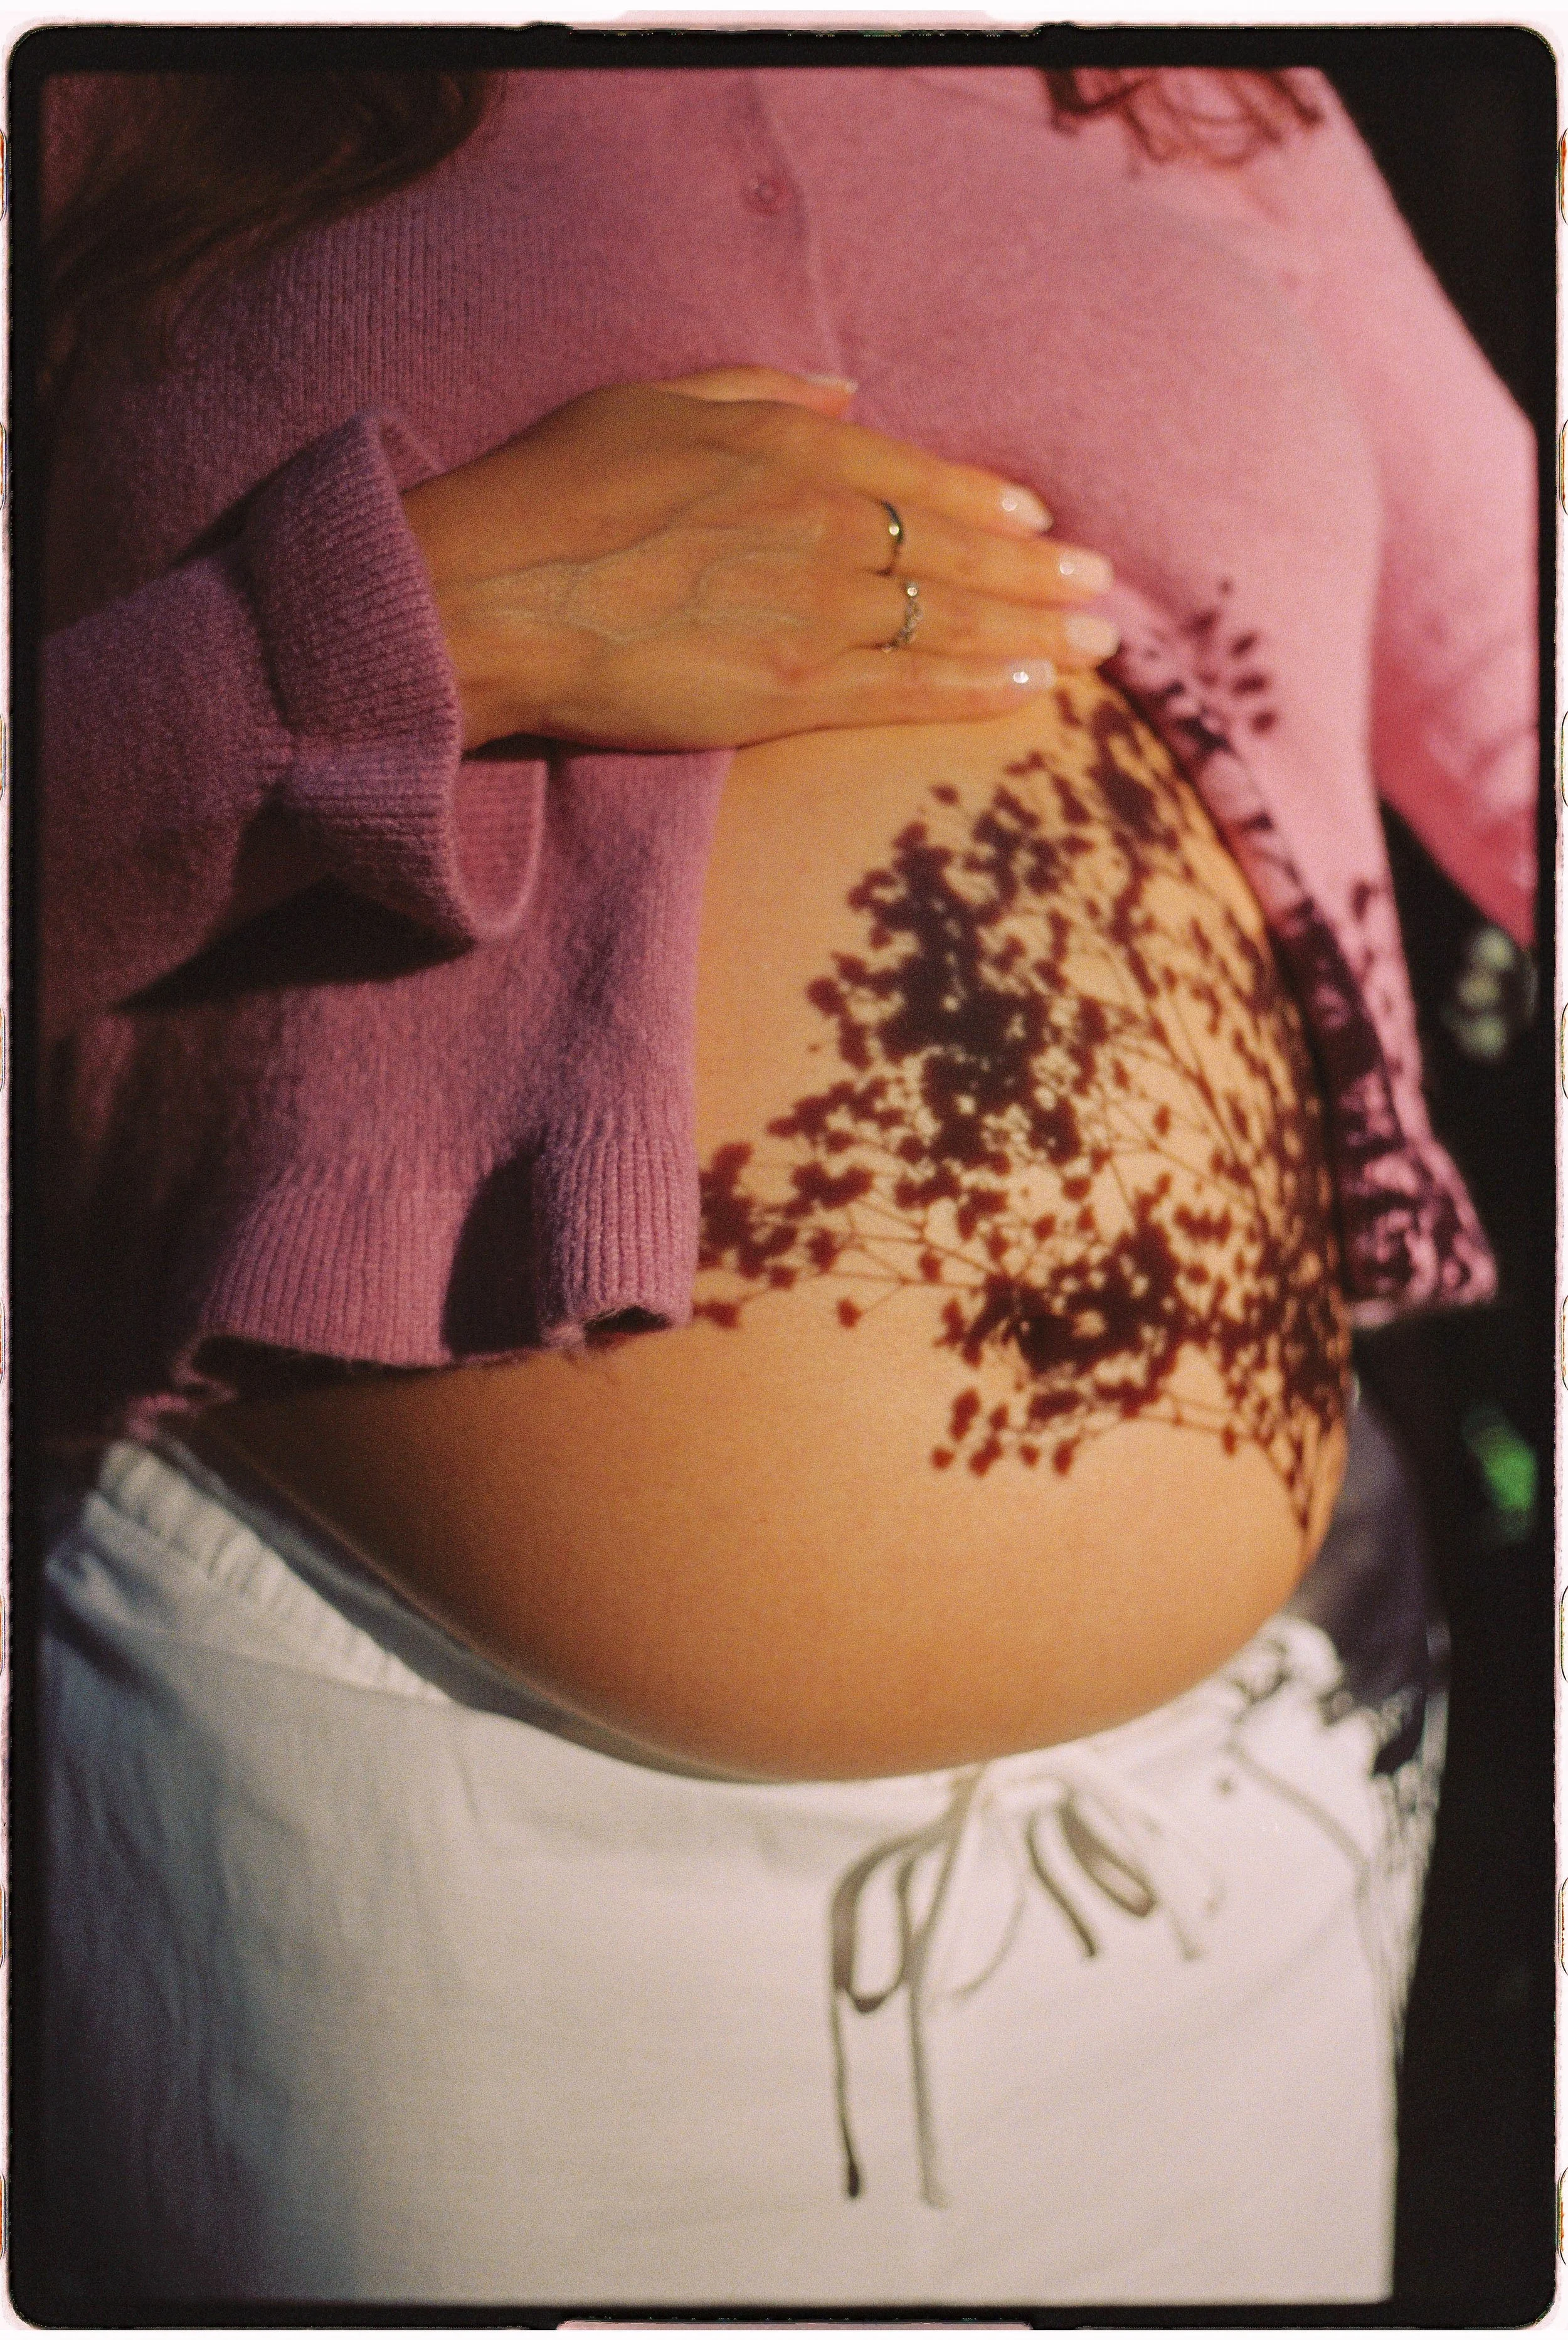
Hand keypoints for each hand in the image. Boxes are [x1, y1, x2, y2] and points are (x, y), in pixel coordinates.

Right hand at [400, 369, 1116, 752]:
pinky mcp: (791, 692)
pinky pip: (907, 691)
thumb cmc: (554, 493)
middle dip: (1039, 574)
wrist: (491, 589)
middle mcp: (822, 526)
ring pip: (950, 622)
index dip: (987, 506)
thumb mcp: (654, 403)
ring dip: (1034, 634)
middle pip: (956, 553)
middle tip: (1101, 589)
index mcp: (789, 451)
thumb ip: (757, 393)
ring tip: (1094, 645)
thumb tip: (837, 396)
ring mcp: (813, 613)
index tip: (1038, 522)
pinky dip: (977, 690)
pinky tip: (1032, 694)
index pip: (918, 477)